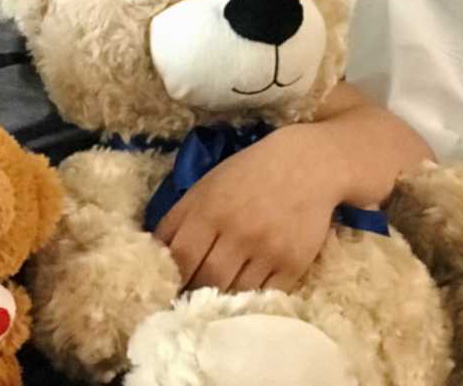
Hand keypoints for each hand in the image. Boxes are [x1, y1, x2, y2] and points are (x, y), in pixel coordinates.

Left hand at [152, 125, 338, 293]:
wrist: (307, 165)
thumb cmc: (249, 173)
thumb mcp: (207, 186)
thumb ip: (179, 218)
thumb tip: (155, 253)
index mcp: (209, 209)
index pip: (179, 256)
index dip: (170, 275)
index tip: (167, 284)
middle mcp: (237, 231)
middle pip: (205, 279)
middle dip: (193, 291)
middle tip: (190, 296)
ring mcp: (266, 249)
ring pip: (233, 292)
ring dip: (221, 298)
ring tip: (216, 297)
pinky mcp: (293, 264)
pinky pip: (265, 296)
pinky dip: (251, 299)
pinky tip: (245, 293)